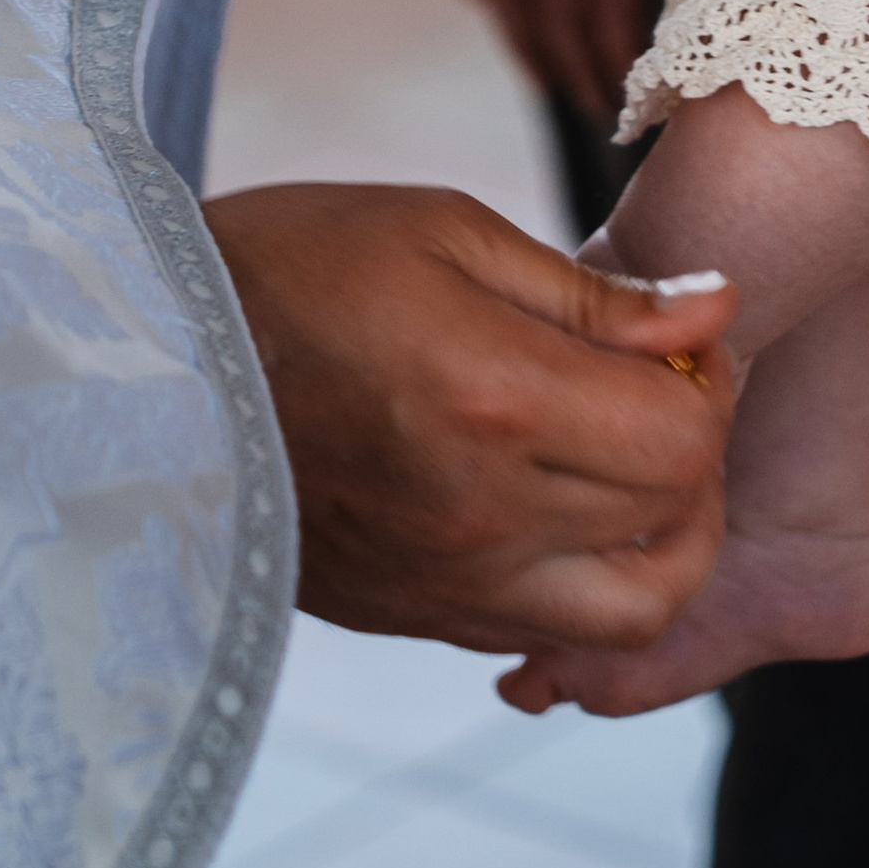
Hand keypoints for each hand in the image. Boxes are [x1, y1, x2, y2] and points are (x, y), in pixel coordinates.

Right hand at [206, 182, 736, 650]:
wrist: (151, 360)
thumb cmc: (301, 265)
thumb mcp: (447, 231)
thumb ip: (595, 293)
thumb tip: (717, 311)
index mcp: (499, 399)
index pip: (686, 443)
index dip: (711, 386)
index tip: (678, 343)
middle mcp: (482, 514)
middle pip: (677, 534)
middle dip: (700, 462)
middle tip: (665, 399)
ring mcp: (443, 584)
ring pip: (630, 619)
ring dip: (664, 547)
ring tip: (631, 469)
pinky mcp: (406, 617)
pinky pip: (543, 636)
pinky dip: (583, 586)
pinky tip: (555, 505)